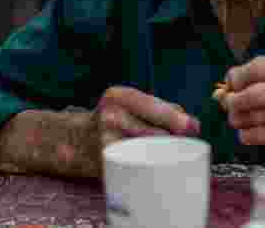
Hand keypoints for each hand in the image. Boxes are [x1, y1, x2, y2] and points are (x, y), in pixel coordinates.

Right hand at [0, 86, 199, 179]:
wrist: (71, 140)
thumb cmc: (114, 120)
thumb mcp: (132, 104)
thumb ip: (162, 109)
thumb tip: (194, 126)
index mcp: (119, 96)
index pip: (155, 107)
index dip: (178, 119)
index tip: (194, 128)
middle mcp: (110, 116)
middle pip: (155, 132)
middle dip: (175, 140)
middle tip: (182, 144)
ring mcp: (105, 141)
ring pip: (149, 150)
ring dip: (164, 155)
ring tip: (167, 154)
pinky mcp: (104, 163)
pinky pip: (136, 166)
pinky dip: (149, 167)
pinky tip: (152, 167)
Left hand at [221, 51, 264, 170]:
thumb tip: (226, 84)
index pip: (260, 67)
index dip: (237, 76)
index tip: (230, 82)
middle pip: (254, 94)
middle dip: (233, 101)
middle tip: (227, 104)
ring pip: (257, 116)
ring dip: (238, 119)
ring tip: (236, 118)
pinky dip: (249, 134)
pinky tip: (246, 132)